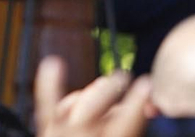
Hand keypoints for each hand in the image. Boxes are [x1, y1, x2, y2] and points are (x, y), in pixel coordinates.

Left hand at [34, 56, 149, 136]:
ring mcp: (63, 133)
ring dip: (97, 88)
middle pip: (101, 101)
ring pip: (81, 99)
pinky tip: (54, 64)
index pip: (128, 117)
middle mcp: (85, 136)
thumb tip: (146, 110)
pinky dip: (50, 83)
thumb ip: (133, 132)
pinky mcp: (47, 131)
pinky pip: (48, 103)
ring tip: (110, 83)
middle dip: (116, 86)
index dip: (139, 98)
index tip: (146, 83)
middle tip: (126, 78)